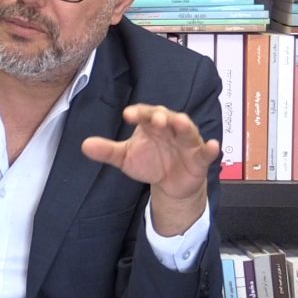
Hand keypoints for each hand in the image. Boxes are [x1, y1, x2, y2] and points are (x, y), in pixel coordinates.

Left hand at [81, 104, 219, 235]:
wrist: (169, 184)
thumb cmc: (149, 162)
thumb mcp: (125, 158)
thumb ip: (107, 151)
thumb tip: (84, 145)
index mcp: (151, 125)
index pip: (144, 114)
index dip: (137, 113)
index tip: (126, 115)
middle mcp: (170, 129)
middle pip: (166, 118)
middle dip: (160, 116)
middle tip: (154, 118)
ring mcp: (186, 142)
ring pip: (187, 130)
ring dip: (184, 126)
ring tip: (179, 122)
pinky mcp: (199, 158)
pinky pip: (206, 151)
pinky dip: (210, 148)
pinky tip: (213, 146)